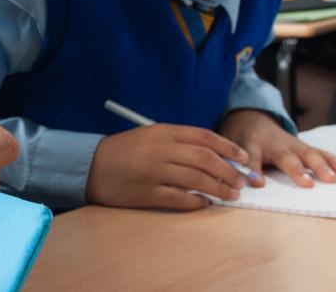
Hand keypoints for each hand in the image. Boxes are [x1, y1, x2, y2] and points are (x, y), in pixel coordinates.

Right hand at [84, 124, 250, 209]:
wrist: (91, 165)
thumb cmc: (125, 151)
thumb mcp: (151, 136)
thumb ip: (180, 142)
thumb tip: (216, 156)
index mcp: (163, 132)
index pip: (204, 137)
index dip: (229, 148)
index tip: (244, 159)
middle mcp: (160, 149)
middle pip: (205, 159)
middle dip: (230, 171)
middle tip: (242, 182)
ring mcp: (153, 172)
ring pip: (196, 180)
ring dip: (218, 189)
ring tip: (230, 195)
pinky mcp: (147, 193)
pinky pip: (180, 199)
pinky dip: (197, 202)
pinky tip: (205, 203)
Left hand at [220, 109, 335, 187]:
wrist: (250, 118)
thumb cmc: (237, 138)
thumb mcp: (226, 146)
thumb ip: (225, 161)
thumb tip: (221, 182)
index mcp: (250, 144)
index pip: (251, 158)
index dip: (253, 170)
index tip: (258, 184)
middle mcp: (272, 143)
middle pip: (285, 156)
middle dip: (295, 169)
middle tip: (306, 183)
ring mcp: (290, 143)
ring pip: (306, 153)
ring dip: (320, 166)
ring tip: (332, 179)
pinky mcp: (301, 145)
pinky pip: (318, 151)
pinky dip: (330, 160)